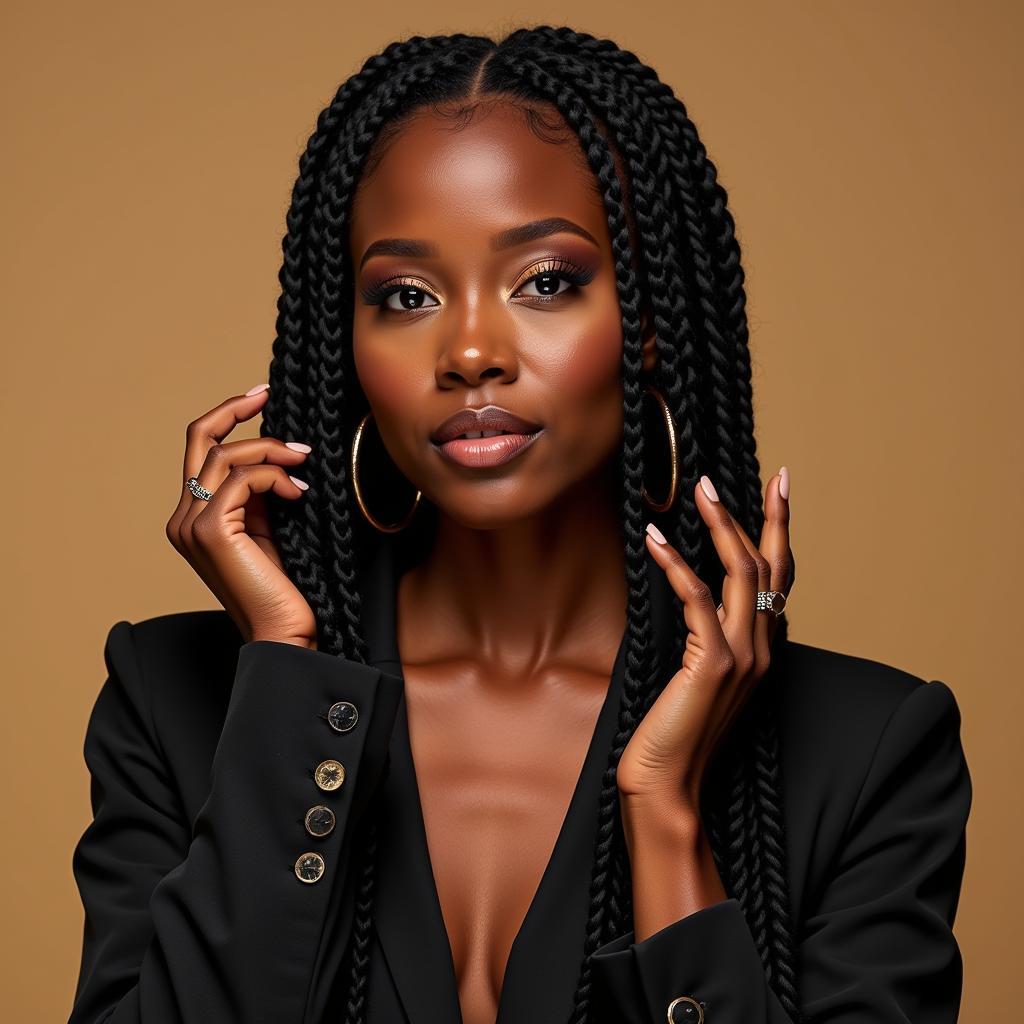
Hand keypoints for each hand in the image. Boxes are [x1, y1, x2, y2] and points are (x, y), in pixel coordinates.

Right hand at [164, 384, 318, 647]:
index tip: (263, 397)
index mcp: (193, 514)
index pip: (202, 449)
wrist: (283, 631)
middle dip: (237, 410)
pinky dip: (273, 476)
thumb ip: (260, 493)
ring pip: (225, 455)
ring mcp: (191, 524)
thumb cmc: (282, 585)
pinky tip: (297, 491)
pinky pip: (240, 479)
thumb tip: (277, 451)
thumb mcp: (270, 527)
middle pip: (200, 439)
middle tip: (272, 396)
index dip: (229, 416)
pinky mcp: (209, 532)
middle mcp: (182, 517)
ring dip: (271, 450)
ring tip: (303, 461)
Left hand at [616, 469, 793, 809]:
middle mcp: (762, 649)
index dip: (780, 531)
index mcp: (762, 650)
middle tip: (754, 474)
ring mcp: (742, 657)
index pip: (779, 578)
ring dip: (723, 526)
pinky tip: (655, 539)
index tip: (778, 487)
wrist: (667, 785)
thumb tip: (713, 602)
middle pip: (770, 567)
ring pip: (743, 574)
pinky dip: (677, 564)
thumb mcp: (703, 678)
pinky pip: (698, 599)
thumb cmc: (675, 731)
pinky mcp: (712, 664)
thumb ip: (716, 639)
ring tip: (703, 490)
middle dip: (764, 515)